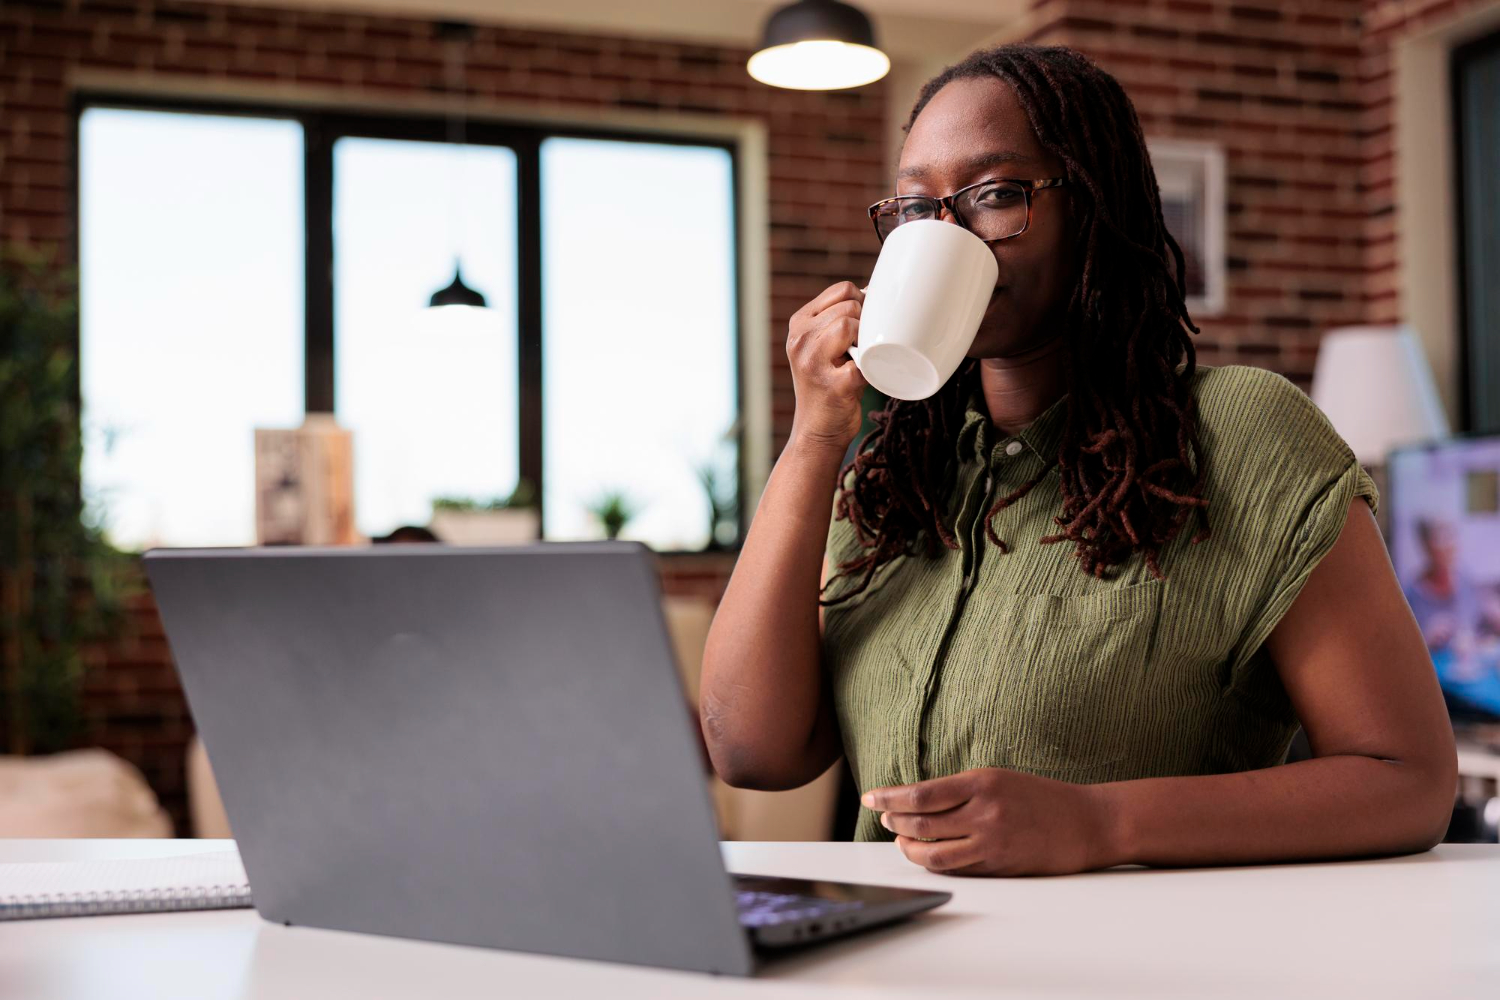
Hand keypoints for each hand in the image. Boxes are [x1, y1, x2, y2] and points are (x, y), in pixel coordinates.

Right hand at [786, 281, 867, 450]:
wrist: (816, 431)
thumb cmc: (828, 385)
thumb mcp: (822, 346)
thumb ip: (838, 320)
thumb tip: (876, 295)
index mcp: (799, 324)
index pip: (841, 290)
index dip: (862, 302)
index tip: (865, 324)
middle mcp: (800, 340)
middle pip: (850, 306)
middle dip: (866, 323)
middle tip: (864, 347)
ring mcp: (813, 362)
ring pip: (851, 326)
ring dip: (867, 342)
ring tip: (862, 360)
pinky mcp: (833, 385)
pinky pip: (864, 363)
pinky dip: (872, 370)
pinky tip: (865, 379)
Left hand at [862, 768, 1117, 876]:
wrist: (1088, 822)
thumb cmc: (1042, 798)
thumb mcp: (999, 780)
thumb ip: (962, 790)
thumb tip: (918, 801)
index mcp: (982, 782)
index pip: (921, 793)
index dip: (890, 797)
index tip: (871, 797)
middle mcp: (984, 810)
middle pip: (921, 822)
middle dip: (895, 821)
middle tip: (884, 819)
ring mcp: (991, 840)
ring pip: (933, 852)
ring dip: (909, 848)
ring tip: (900, 841)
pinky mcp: (999, 864)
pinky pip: (956, 867)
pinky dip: (934, 862)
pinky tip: (926, 856)